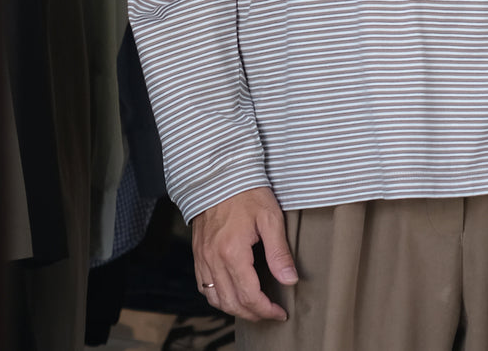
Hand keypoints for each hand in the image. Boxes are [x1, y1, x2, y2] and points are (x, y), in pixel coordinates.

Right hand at [192, 186, 297, 321]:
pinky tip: (230, 293)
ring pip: (215, 298)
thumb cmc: (247, 191)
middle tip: (270, 314)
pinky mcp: (198, 253)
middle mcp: (213, 259)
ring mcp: (202, 257)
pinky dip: (217, 296)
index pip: (249, 295)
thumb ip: (279, 252)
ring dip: (234, 309)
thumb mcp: (270, 217)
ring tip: (253, 308)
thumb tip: (289, 279)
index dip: (266, 309)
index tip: (280, 313)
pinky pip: (203, 286)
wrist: (220, 174)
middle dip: (253, 314)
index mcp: (232, 252)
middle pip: (232, 302)